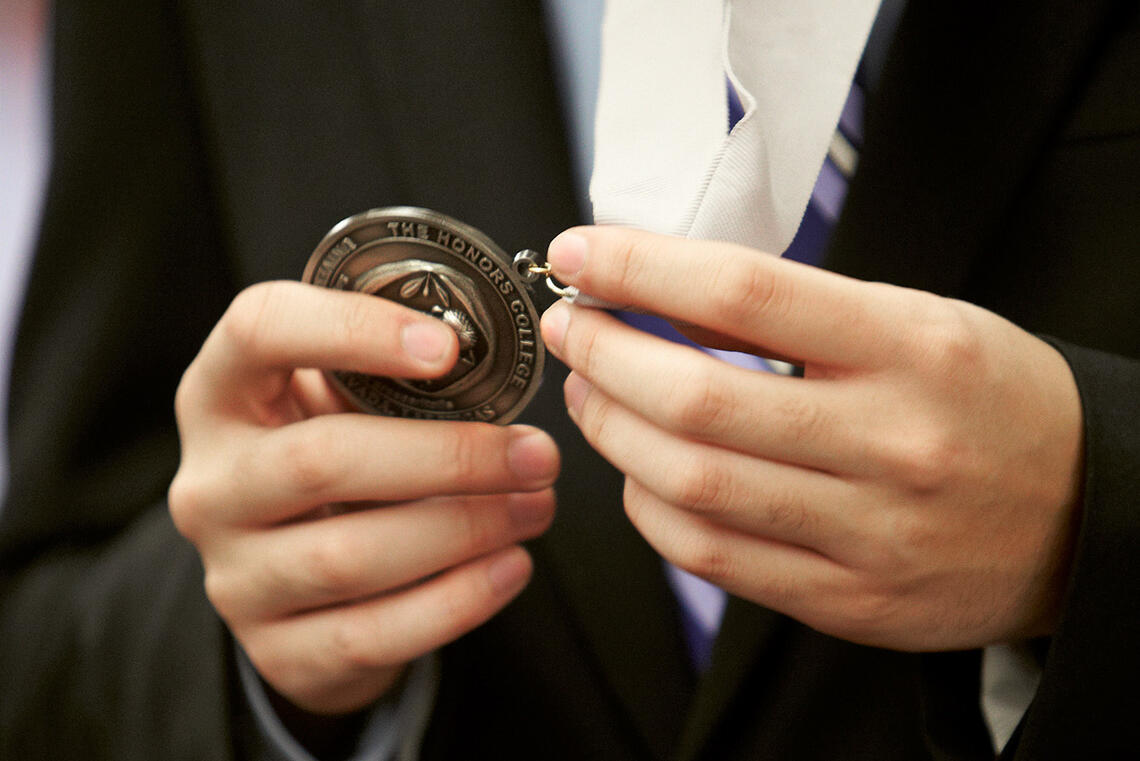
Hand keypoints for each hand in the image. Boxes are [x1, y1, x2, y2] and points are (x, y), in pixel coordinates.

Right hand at [169, 282, 558, 713]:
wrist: (294, 582)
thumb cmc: (334, 460)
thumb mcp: (337, 402)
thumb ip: (389, 375)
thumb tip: (496, 364)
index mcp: (222, 393)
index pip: (260, 329)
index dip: (352, 329)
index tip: (448, 346)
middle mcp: (212, 485)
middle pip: (320, 460)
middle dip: (448, 456)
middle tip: (536, 454)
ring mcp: (235, 576)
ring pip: (348, 557)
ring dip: (464, 530)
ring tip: (536, 506)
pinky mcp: (277, 650)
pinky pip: (371, 634)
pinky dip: (456, 600)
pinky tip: (511, 567)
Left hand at [539, 227, 1082, 650]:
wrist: (1085, 515)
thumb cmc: (987, 402)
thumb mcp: (918, 320)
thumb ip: (799, 310)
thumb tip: (663, 287)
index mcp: (913, 348)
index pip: (744, 294)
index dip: (639, 268)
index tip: (582, 255)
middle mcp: (892, 442)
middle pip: (696, 396)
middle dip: (603, 354)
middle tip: (574, 329)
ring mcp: (869, 532)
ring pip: (689, 483)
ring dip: (612, 429)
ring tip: (592, 393)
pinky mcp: (848, 600)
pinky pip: (712, 557)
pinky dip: (651, 507)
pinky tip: (641, 472)